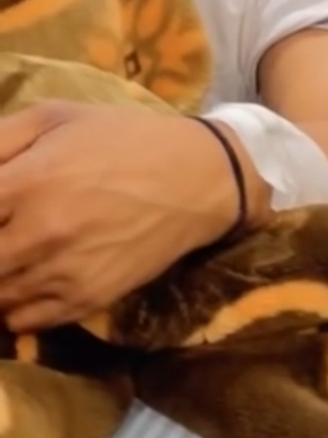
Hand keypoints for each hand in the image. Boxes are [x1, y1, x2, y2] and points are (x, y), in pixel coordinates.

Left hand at [0, 100, 242, 330]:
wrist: (197, 178)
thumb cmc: (123, 139)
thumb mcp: (58, 117)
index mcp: (27, 181)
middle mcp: (38, 233)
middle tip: (3, 233)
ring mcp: (62, 273)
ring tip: (15, 251)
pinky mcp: (85, 300)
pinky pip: (22, 320)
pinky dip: (14, 304)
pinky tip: (28, 276)